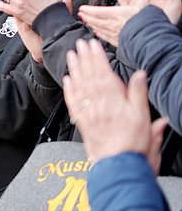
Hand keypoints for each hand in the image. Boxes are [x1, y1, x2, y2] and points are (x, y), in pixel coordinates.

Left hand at [63, 39, 168, 170]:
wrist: (119, 166)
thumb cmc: (134, 145)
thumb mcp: (143, 117)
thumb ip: (139, 94)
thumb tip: (141, 74)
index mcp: (114, 101)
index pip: (103, 73)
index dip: (97, 57)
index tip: (92, 45)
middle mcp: (98, 105)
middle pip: (88, 76)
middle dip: (84, 58)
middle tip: (79, 44)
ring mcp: (88, 113)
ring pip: (79, 86)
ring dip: (74, 69)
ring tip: (70, 56)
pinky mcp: (83, 123)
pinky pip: (73, 103)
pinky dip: (69, 89)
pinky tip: (67, 80)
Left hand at [79, 0, 180, 45]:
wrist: (154, 39)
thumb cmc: (149, 20)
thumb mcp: (143, 1)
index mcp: (117, 14)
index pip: (98, 11)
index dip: (89, 10)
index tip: (82, 8)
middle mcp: (114, 25)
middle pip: (96, 20)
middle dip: (87, 17)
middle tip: (80, 15)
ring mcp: (116, 34)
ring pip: (99, 29)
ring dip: (91, 25)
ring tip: (85, 22)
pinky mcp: (120, 42)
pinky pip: (106, 38)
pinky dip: (100, 34)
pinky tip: (96, 33)